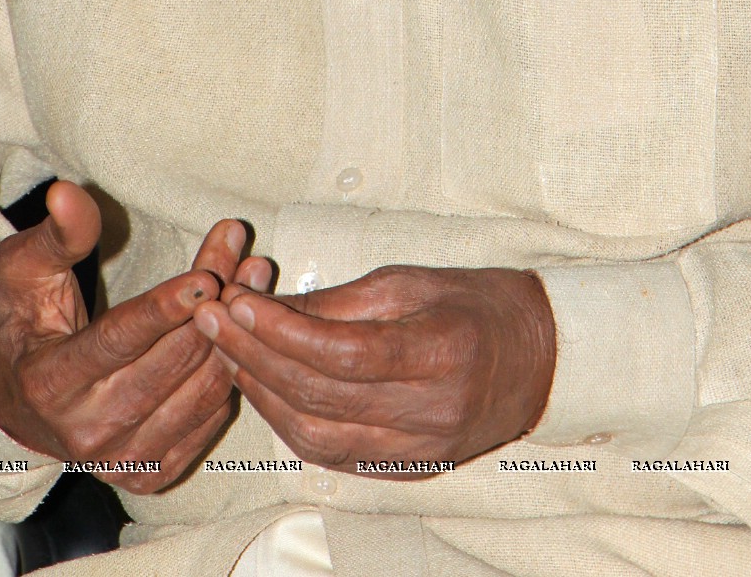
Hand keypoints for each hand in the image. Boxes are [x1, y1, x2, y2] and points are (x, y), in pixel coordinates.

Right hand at [0, 180, 245, 492]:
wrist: (17, 403)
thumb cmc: (23, 322)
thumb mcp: (25, 271)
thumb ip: (57, 233)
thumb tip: (67, 192)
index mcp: (49, 384)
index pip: (118, 343)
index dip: (164, 310)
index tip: (207, 276)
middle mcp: (85, 433)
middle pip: (170, 362)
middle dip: (214, 302)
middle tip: (243, 250)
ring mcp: (120, 460)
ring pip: (200, 391)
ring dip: (236, 331)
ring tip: (254, 275)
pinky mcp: (152, 471)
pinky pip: (211, 418)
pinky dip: (232, 370)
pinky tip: (243, 325)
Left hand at [194, 264, 555, 475]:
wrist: (539, 360)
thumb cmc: (478, 304)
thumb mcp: (414, 280)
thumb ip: (342, 300)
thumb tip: (270, 306)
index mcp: (441, 354)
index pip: (344, 352)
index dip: (283, 330)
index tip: (238, 301)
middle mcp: (430, 413)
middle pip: (321, 396)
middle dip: (256, 356)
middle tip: (212, 319)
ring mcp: (418, 450)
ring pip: (316, 437)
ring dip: (262, 394)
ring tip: (227, 351)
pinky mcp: (407, 469)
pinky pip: (332, 454)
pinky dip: (289, 422)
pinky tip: (264, 388)